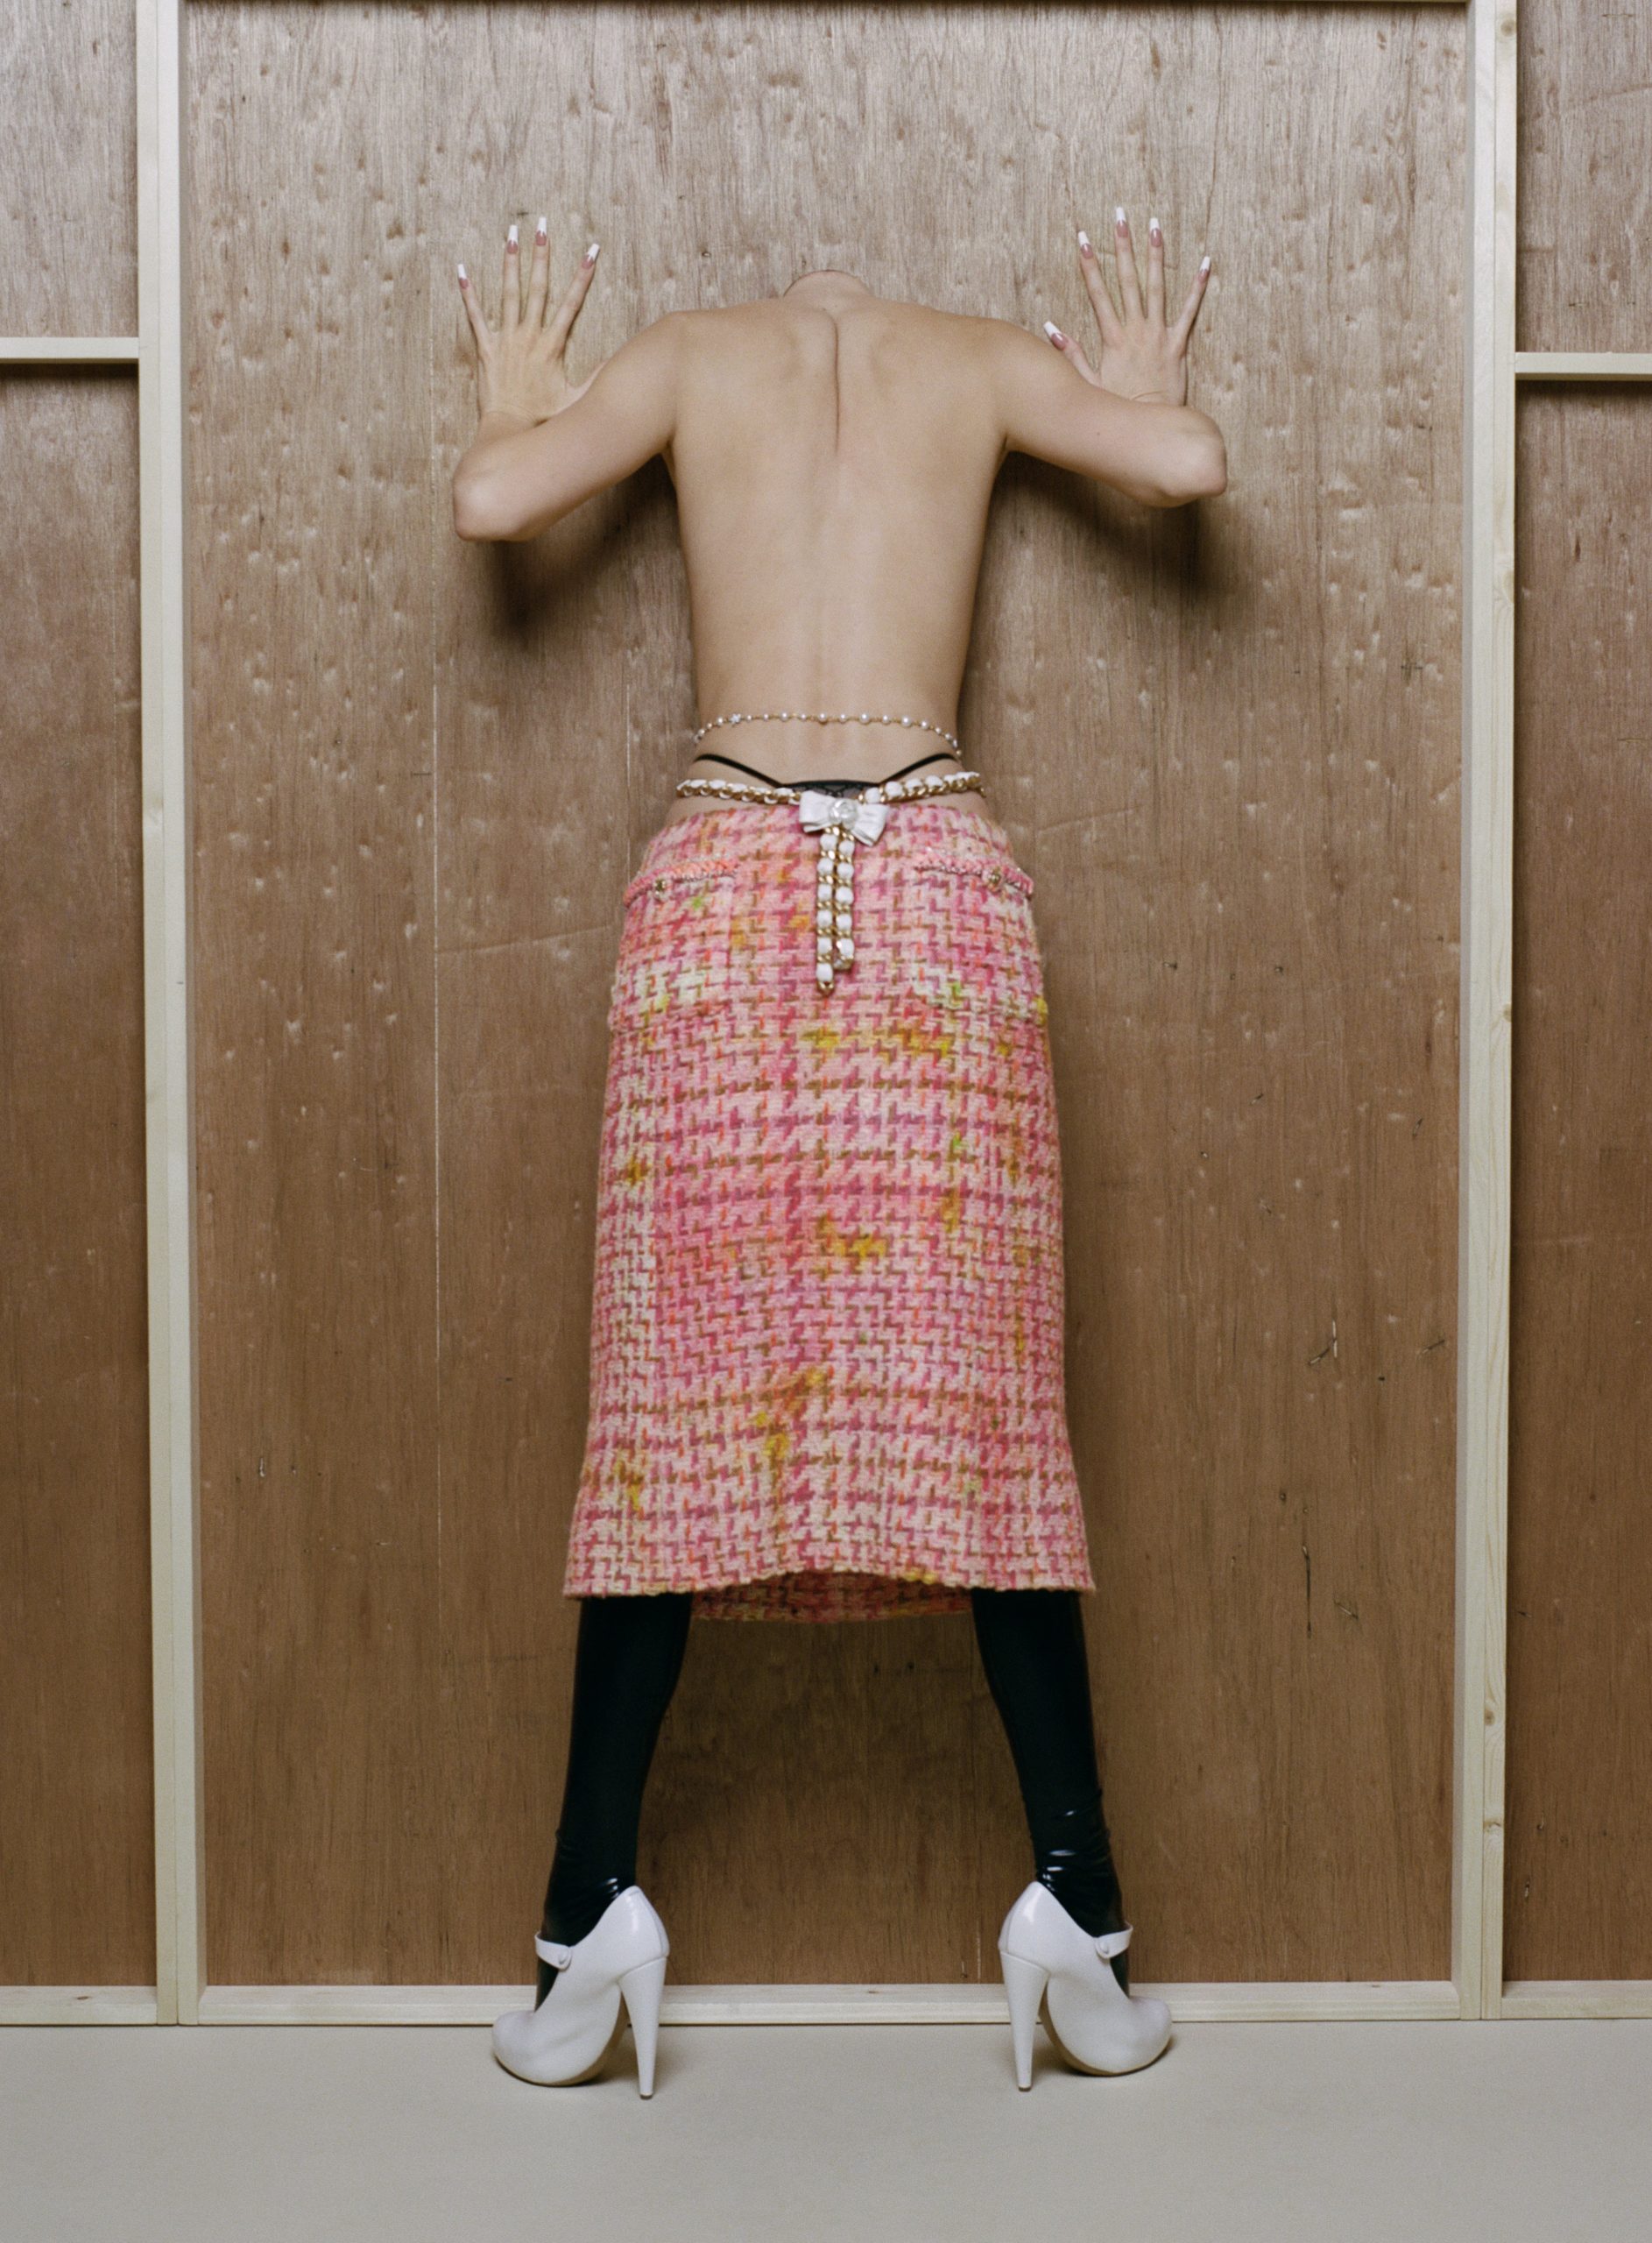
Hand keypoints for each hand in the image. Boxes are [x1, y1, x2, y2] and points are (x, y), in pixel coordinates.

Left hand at [456, 216, 604, 423]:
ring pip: (508, 294)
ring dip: (510, 263)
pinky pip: (475, 317)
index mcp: (552, 346)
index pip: (571, 304)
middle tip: (542, 227)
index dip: (582, 276)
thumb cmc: (543, 419)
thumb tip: (616, 363)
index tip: (590, 251)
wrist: (510, 430)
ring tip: (511, 235)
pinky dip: (468, 294)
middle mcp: (529, 336)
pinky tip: (462, 271)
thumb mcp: (576, 400)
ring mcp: (506, 340)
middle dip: (541, 256)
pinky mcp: (486, 349)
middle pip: (537, 289)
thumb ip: (596, 378)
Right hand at [1044, 210, 1210, 406]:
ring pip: (1157, 287)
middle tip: (1120, 216)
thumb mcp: (1089, 384)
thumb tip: (1051, 328)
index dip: (1089, 264)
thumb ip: (1072, 355)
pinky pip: (1190, 311)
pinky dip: (1198, 287)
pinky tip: (1206, 263)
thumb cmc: (1119, 409)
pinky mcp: (1178, 345)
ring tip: (1154, 225)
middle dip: (1121, 247)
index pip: (1098, 294)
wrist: (1150, 425)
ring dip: (1155, 255)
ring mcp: (1158, 335)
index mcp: (1112, 339)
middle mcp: (1135, 330)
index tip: (1082, 238)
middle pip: (1127, 281)